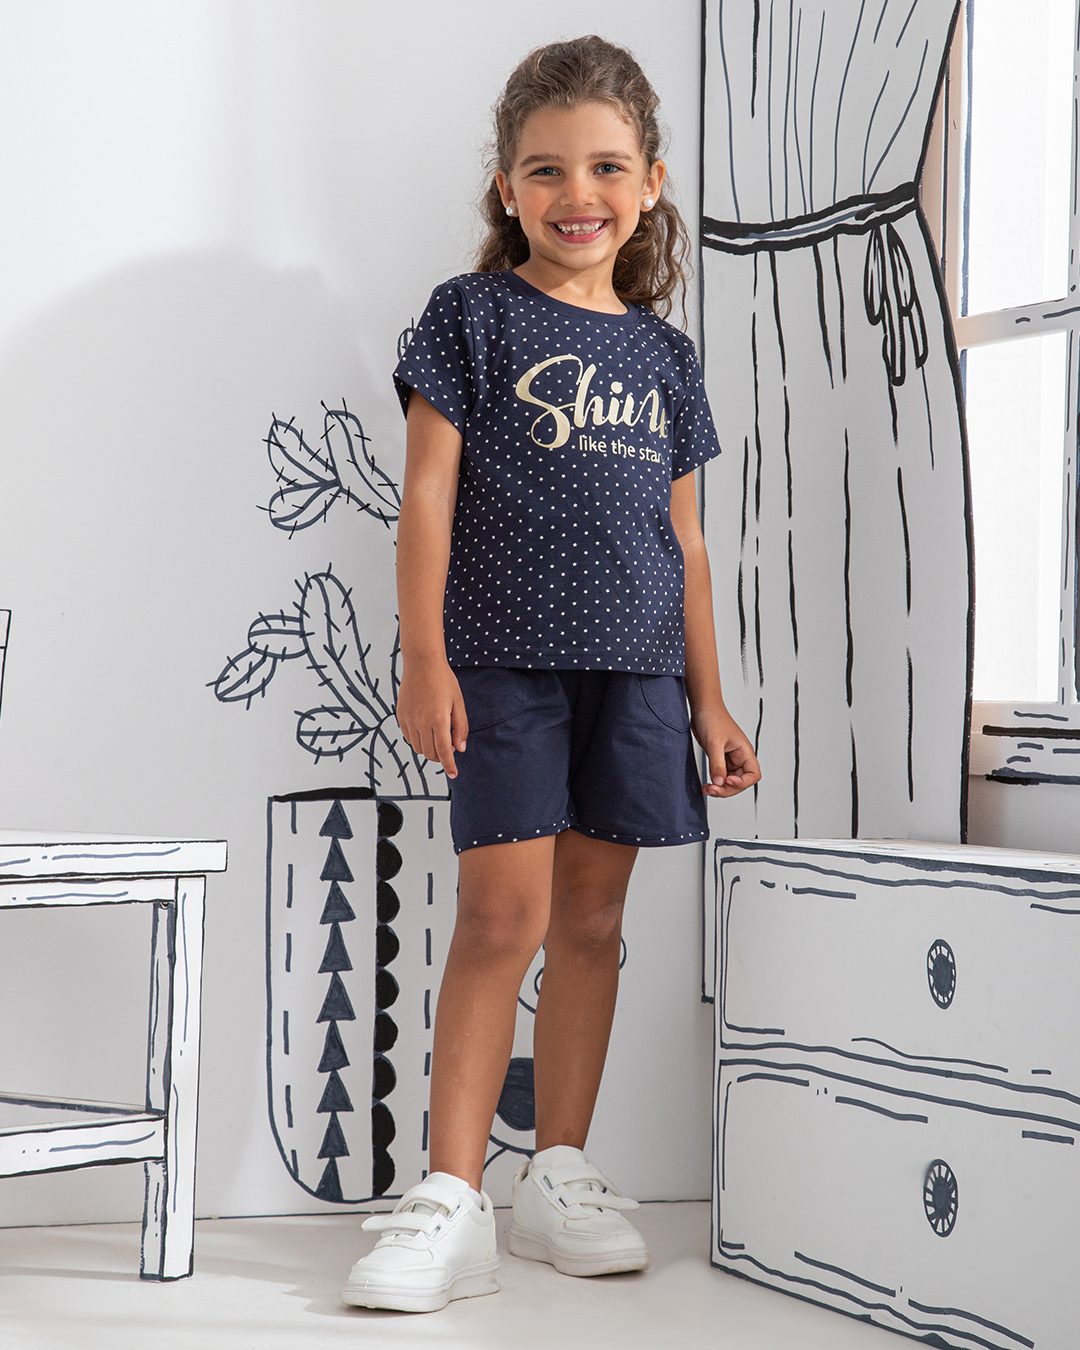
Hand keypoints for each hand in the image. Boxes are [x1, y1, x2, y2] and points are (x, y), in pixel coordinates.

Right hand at [395, 658, 468, 778]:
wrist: (422, 663)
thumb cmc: (443, 681)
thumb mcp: (458, 703)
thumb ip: (461, 728)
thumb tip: (460, 749)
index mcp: (438, 719)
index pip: (443, 751)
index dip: (449, 766)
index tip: (453, 774)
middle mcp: (421, 722)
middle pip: (430, 753)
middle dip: (440, 756)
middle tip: (449, 748)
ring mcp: (408, 719)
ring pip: (418, 748)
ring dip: (429, 749)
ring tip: (437, 736)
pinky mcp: (400, 716)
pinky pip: (408, 737)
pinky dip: (418, 740)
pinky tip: (425, 729)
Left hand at [692, 707, 761, 797]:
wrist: (703, 708)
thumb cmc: (713, 718)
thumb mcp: (714, 743)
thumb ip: (717, 764)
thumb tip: (719, 782)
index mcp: (744, 752)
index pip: (753, 774)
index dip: (742, 782)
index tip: (728, 781)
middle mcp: (739, 757)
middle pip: (741, 782)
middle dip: (727, 789)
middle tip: (713, 790)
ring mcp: (730, 759)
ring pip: (730, 781)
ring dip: (720, 788)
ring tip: (707, 789)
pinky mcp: (720, 759)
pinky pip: (721, 776)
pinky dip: (715, 782)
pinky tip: (707, 784)